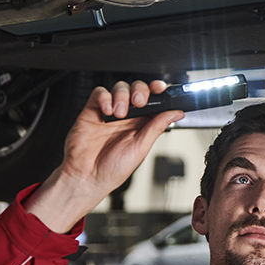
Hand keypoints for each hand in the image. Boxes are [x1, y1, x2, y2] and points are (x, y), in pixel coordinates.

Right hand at [25, 79, 183, 232]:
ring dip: (123, 95)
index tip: (162, 89)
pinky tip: (107, 111)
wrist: (88, 176)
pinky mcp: (93, 110)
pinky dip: (105, 97)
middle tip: (139, 102)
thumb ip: (157, 127)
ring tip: (120, 112)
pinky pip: (100, 93)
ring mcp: (110, 112)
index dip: (159, 92)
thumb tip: (176, 113)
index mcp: (142, 124)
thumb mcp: (141, 148)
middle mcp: (128, 116)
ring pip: (120, 88)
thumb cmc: (113, 169)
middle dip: (141, 90)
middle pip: (137, 89)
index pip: (154, 101)